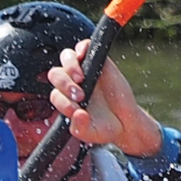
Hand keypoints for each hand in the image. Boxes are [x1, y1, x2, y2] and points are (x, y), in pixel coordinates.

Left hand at [50, 40, 164, 157]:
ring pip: (66, 58)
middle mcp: (71, 84)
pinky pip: (85, 46)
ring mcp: (84, 70)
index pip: (55, 95)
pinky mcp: (98, 60)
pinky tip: (84, 54)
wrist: (125, 121)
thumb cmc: (104, 127)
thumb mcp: (90, 134)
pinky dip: (82, 47)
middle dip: (64, 84)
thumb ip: (80, 128)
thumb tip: (77, 115)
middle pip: (56, 74)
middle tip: (80, 95)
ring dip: (70, 66)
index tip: (76, 110)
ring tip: (80, 78)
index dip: (62, 102)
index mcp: (64, 100)